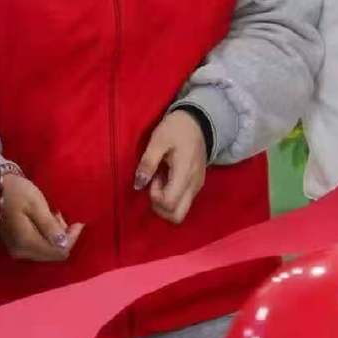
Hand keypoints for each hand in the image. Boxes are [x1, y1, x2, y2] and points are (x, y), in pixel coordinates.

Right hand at [0, 173, 83, 261]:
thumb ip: (49, 225)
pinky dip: (47, 234)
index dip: (72, 238)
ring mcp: (17, 250)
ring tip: (52, 213)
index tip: (78, 222)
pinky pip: (39, 245)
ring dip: (56, 234)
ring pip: (47, 250)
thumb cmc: (14, 192)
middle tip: (60, 214)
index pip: (59, 252)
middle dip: (64, 236)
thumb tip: (64, 243)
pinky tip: (45, 219)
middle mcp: (22, 252)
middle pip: (53, 253)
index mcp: (27, 243)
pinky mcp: (16, 244)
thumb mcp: (35, 204)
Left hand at [135, 110, 207, 224]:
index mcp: (185, 173)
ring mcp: (197, 187)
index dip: (155, 197)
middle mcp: (194, 185)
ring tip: (161, 179)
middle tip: (154, 187)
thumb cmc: (176, 128)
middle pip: (177, 216)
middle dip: (160, 208)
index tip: (153, 178)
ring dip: (165, 202)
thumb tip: (138, 185)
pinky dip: (172, 197)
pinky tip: (167, 178)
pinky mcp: (197, 185)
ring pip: (180, 211)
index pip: (170, 203)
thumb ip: (148, 162)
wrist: (199, 121)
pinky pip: (184, 202)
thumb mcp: (158, 139)